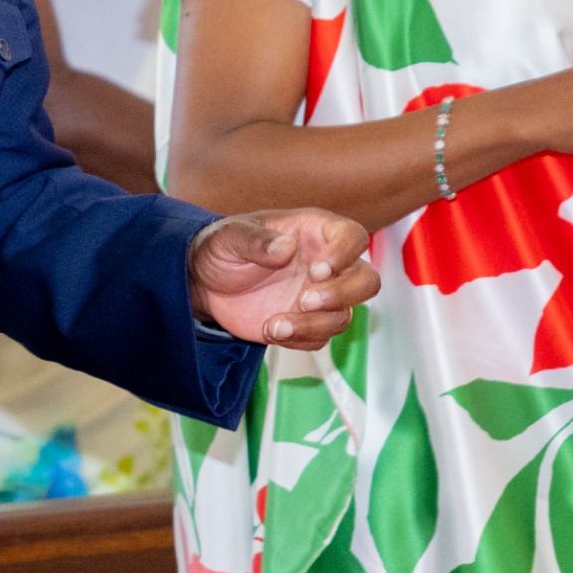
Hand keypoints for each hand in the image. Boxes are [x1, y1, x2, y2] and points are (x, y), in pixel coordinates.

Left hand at [188, 210, 377, 348]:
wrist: (205, 283)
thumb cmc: (222, 248)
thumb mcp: (229, 237)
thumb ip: (256, 240)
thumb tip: (286, 248)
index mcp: (313, 232)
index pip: (353, 236)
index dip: (345, 254)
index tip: (318, 271)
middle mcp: (326, 264)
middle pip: (366, 281)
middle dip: (343, 295)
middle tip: (304, 300)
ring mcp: (319, 297)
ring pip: (346, 316)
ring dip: (314, 325)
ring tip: (274, 325)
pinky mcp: (307, 323)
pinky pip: (321, 339)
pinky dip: (300, 340)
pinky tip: (270, 329)